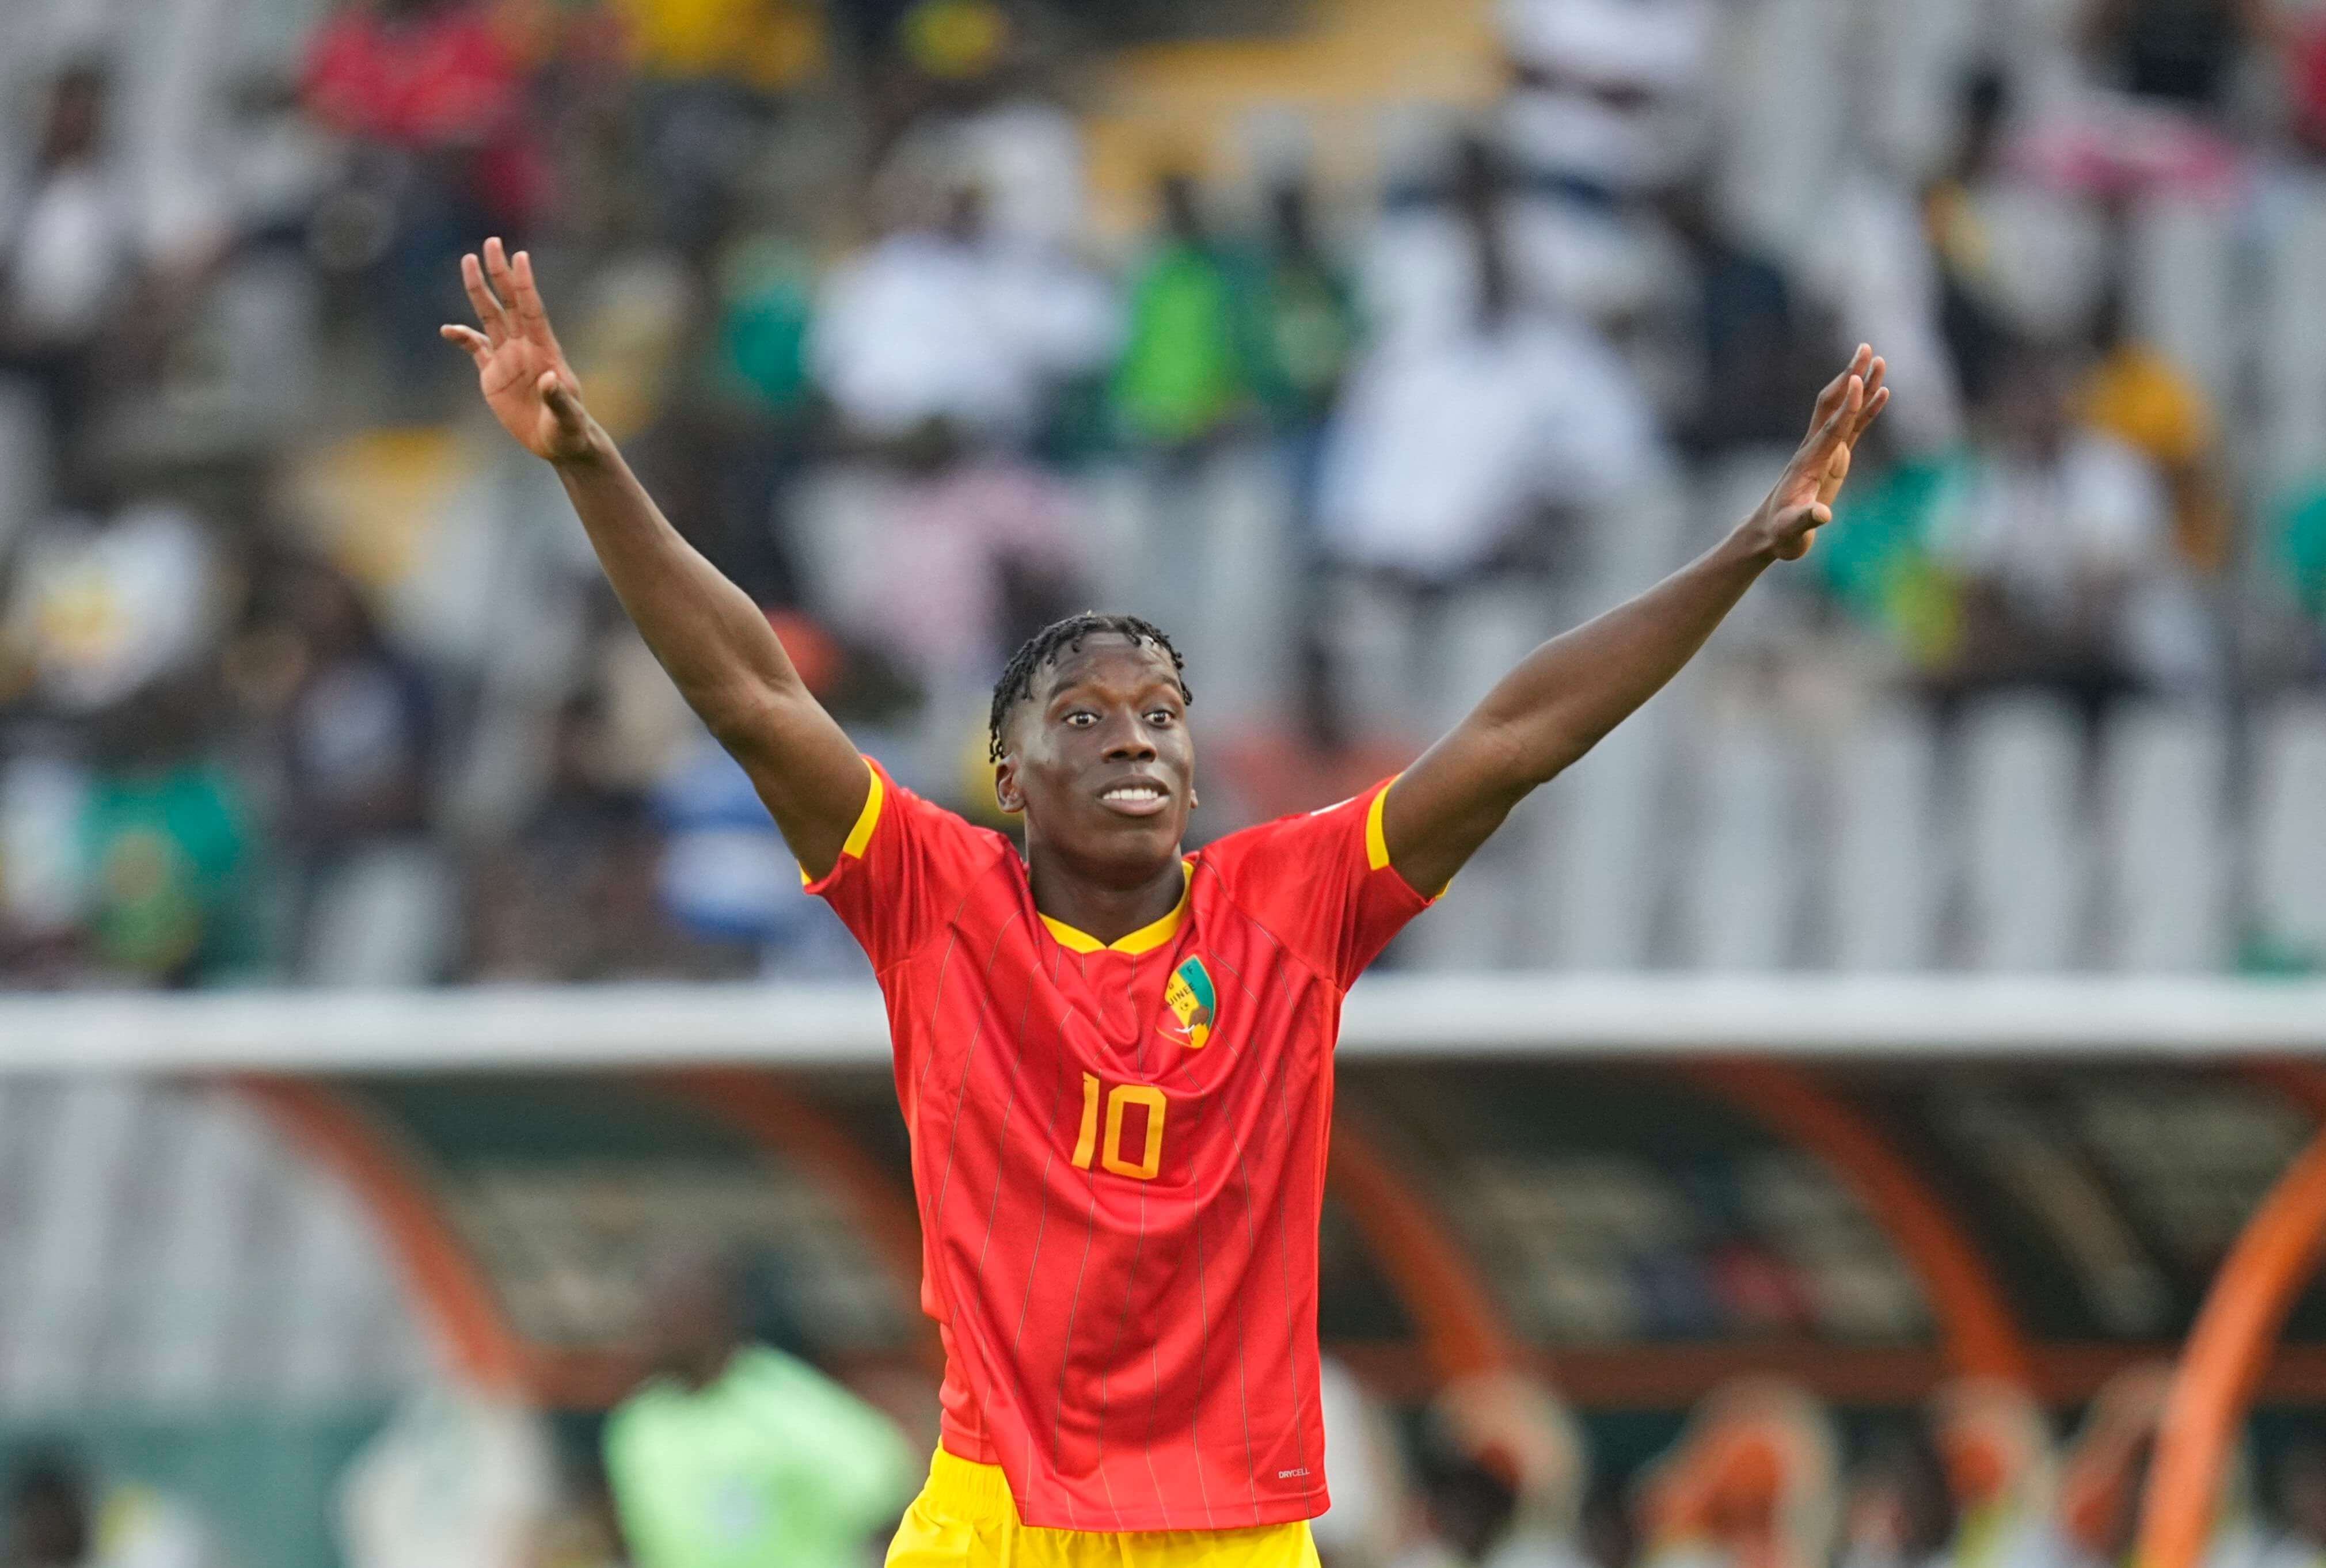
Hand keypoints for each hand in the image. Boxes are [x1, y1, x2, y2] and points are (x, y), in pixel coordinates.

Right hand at [441, 236, 595, 462]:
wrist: (558, 444)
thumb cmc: (569, 430)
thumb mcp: (568, 418)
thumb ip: (558, 399)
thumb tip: (549, 380)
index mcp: (545, 352)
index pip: (532, 311)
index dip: (525, 285)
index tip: (521, 257)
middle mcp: (525, 348)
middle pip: (509, 303)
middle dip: (500, 274)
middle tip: (491, 242)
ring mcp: (507, 358)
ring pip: (490, 317)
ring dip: (479, 291)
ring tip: (468, 262)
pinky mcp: (493, 375)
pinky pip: (475, 349)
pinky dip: (462, 338)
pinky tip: (448, 329)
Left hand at [1741, 343, 1890, 561]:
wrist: (1771, 532)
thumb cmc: (1781, 533)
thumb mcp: (1792, 530)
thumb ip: (1807, 520)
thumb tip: (1823, 514)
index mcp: (1809, 461)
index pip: (1832, 427)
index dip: (1847, 405)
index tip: (1859, 380)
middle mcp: (1816, 448)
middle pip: (1835, 404)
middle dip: (1851, 376)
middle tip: (1866, 348)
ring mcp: (1825, 450)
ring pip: (1845, 410)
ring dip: (1862, 385)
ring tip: (1879, 359)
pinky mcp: (1833, 457)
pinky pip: (1853, 427)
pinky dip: (1867, 409)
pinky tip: (1883, 393)